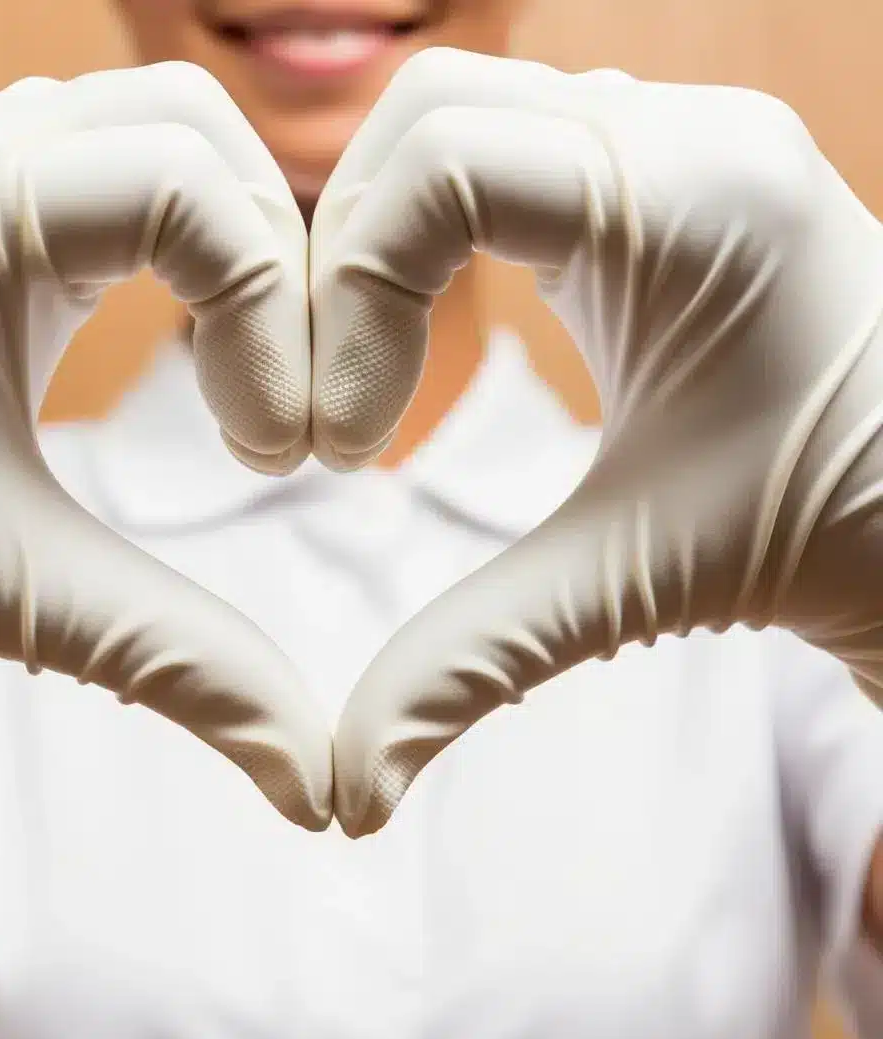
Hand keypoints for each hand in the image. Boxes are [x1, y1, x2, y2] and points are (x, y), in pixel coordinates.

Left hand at [0, 64, 331, 828]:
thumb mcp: (21, 600)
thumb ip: (194, 673)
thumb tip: (321, 789)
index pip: (184, 187)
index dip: (275, 313)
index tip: (279, 450)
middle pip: (190, 124)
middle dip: (274, 266)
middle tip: (272, 409)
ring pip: (156, 132)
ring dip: (233, 249)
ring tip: (239, 382)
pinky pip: (110, 167)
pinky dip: (183, 243)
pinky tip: (186, 341)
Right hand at [312, 49, 882, 835]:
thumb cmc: (819, 537)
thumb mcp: (628, 585)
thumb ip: (467, 669)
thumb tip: (345, 802)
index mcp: (692, 202)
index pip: (444, 167)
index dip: (349, 298)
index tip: (340, 447)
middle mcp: (683, 133)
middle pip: (425, 115)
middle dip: (341, 258)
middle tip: (339, 407)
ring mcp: (670, 137)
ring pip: (452, 121)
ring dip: (378, 243)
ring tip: (371, 376)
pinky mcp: (651, 172)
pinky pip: (497, 151)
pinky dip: (427, 233)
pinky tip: (426, 330)